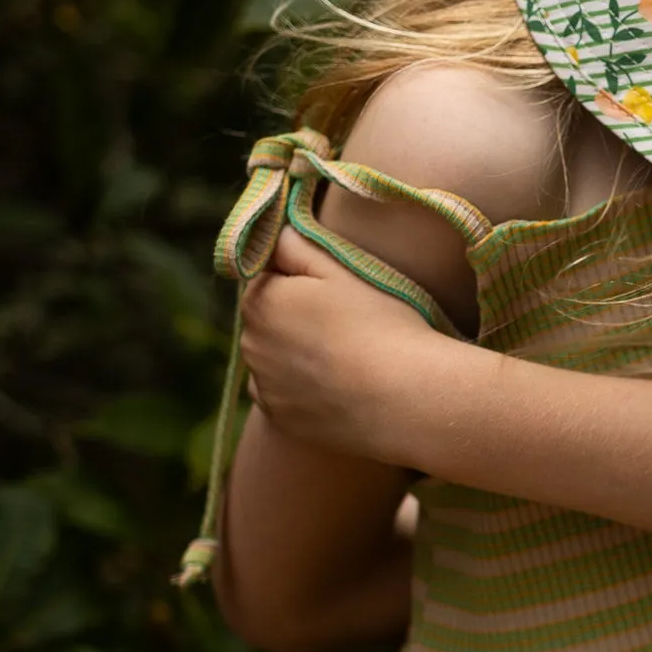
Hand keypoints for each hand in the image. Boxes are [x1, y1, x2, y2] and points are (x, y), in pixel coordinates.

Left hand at [239, 228, 440, 465]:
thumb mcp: (344, 268)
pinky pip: (283, 394)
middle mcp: (249, 343)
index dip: (301, 277)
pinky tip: (338, 384)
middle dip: (294, 316)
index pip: (267, 277)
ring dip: (296, 353)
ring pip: (274, 358)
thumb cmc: (378, 322)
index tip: (336, 288)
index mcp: (260, 300)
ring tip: (346, 355)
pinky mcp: (280, 418)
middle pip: (268, 319)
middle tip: (346, 320)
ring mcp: (263, 386)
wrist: (401, 396)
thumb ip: (300, 245)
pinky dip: (301, 388)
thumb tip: (277, 232)